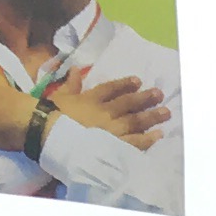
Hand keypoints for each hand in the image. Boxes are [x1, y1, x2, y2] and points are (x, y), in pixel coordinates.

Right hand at [54, 67, 171, 146]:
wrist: (49, 134)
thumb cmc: (52, 116)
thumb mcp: (60, 95)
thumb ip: (71, 83)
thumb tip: (74, 69)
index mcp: (91, 99)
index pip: (111, 89)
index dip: (125, 84)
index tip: (138, 80)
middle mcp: (106, 112)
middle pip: (129, 103)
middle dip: (145, 98)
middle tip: (160, 94)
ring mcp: (112, 129)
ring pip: (135, 121)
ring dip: (152, 116)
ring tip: (166, 112)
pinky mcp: (114, 146)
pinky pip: (134, 142)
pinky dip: (148, 139)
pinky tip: (159, 135)